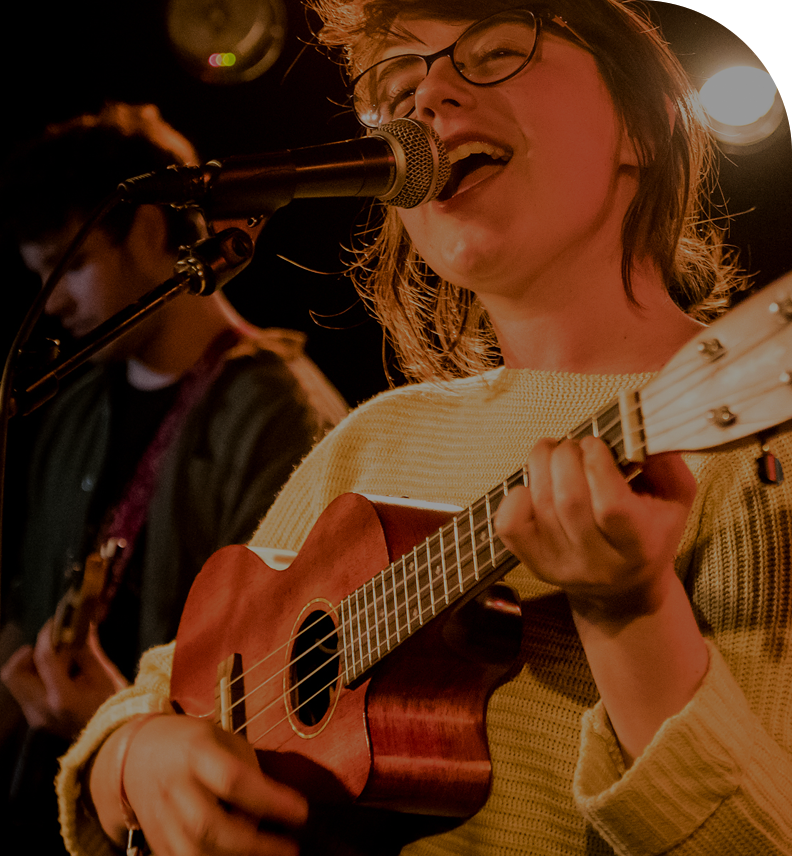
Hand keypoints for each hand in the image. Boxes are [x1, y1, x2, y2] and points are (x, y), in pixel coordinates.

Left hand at [0, 619, 126, 737]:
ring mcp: (35, 717)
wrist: (113, 741)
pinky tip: (58, 677)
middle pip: (13, 672)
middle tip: (51, 646)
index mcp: (62, 697)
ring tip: (55, 662)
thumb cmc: (114, 706)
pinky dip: (36, 678)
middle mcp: (41, 709)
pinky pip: (25, 692)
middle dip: (29, 652)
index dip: (48, 634)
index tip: (57, 623)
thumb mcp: (105, 675)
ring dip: (30, 665)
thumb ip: (86, 650)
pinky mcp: (35, 719)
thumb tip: (79, 626)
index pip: (44, 657)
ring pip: (15, 682)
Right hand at [96, 714, 307, 855]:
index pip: (232, 780)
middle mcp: (174, 787)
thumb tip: (274, 810)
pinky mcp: (155, 842)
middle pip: (208, 827)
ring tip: (270, 854)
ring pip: (193, 853)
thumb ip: (247, 771)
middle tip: (290, 848)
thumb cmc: (193, 743)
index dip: (269, 799)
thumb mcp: (223, 739)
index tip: (302, 812)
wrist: (138, 754)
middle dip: (253, 844)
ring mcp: (160, 819)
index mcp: (195, 752)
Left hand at [495, 436, 696, 620]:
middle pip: (569, 500)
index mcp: (638, 545)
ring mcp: (560, 565)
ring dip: (540, 464)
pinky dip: (515, 496)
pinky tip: (533, 485)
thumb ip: (667, 465)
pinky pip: (510, 525)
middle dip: (566, 457)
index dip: (598, 465)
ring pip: (540, 504)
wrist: (623, 589)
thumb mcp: (673, 501)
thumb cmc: (649, 533)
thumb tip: (641, 431)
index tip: (596, 443)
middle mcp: (598, 562)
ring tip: (553, 452)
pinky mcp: (534, 563)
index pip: (611, 506)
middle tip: (573, 444)